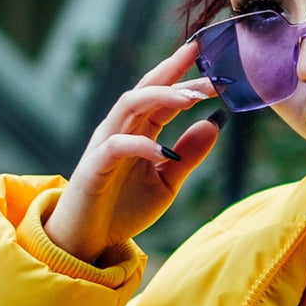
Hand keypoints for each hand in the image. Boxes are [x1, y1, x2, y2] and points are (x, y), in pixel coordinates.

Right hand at [43, 43, 221, 262]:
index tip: (216, 66)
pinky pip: (115, 146)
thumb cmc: (123, 209)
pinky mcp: (93, 168)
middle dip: (175, 73)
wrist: (89, 240)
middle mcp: (121, 129)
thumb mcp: (167, 182)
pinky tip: (163, 150)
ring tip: (191, 98)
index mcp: (139, 130)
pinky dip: (140, 145)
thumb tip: (215, 124)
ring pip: (128, 106)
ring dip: (160, 98)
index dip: (188, 78)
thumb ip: (188, 155)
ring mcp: (105, 145)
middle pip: (147, 89)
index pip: (164, 96)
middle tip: (206, 65)